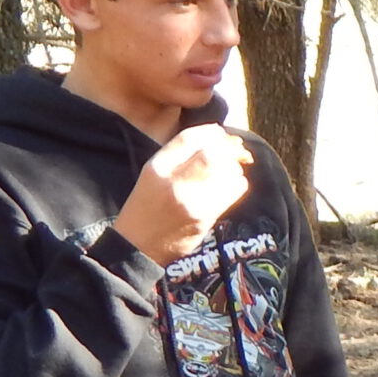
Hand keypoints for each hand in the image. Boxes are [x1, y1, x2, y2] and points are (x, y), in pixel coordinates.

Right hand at [113, 125, 253, 263]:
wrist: (139, 245)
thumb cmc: (148, 207)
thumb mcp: (153, 174)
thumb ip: (178, 157)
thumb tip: (216, 138)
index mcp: (157, 166)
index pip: (188, 138)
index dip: (211, 132)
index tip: (222, 133)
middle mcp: (173, 180)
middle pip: (211, 153)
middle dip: (228, 148)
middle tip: (237, 149)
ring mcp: (191, 200)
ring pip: (226, 172)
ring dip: (236, 166)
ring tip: (233, 168)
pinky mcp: (205, 217)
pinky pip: (233, 192)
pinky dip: (238, 183)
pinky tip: (233, 185)